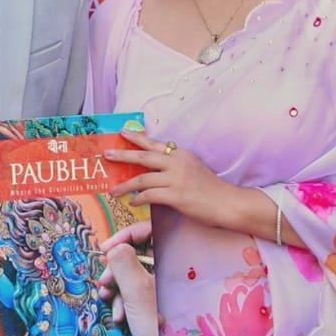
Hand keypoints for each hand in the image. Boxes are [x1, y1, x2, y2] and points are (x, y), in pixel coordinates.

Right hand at [98, 223, 160, 335]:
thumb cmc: (150, 326)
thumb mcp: (135, 291)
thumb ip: (124, 264)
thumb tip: (115, 246)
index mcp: (169, 260)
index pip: (148, 230)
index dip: (124, 235)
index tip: (104, 249)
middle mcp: (166, 269)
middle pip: (136, 251)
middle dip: (115, 266)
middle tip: (103, 279)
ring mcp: (159, 285)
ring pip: (131, 272)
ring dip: (116, 285)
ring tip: (106, 298)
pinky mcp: (151, 300)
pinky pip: (133, 290)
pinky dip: (122, 298)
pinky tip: (119, 314)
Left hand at [105, 130, 240, 230]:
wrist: (228, 203)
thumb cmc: (211, 189)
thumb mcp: (193, 169)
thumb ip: (174, 167)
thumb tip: (153, 172)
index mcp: (181, 155)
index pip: (154, 144)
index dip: (136, 137)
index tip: (121, 133)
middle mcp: (177, 163)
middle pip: (143, 156)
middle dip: (122, 155)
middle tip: (107, 155)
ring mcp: (176, 179)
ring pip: (142, 179)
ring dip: (125, 185)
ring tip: (113, 190)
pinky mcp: (176, 196)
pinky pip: (149, 195)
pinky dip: (138, 199)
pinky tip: (132, 202)